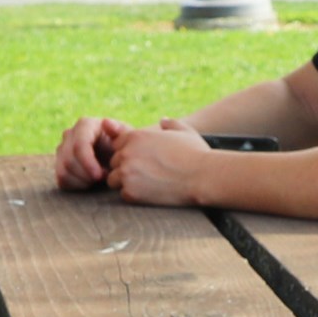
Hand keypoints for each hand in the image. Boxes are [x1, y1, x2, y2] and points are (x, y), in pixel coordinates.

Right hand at [53, 117, 140, 189]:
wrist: (119, 156)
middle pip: (69, 160)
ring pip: (63, 171)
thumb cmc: (124, 146)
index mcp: (85, 125)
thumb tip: (106, 123)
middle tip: (105, 178)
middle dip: (87, 175)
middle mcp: (69, 134)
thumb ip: (119, 131)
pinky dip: (77, 186)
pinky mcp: (60, 164)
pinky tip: (91, 182)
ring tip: (100, 179)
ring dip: (83, 181)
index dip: (87, 163)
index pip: (79, 145)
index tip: (100, 176)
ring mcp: (62, 149)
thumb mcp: (127, 138)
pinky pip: (62, 180)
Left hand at [102, 122, 218, 205]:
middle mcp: (127, 153)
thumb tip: (163, 121)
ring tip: (147, 184)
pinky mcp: (131, 192)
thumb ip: (170, 124)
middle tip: (147, 174)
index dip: (129, 152)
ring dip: (126, 182)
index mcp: (136, 136)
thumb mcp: (184, 130)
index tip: (144, 160)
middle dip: (126, 167)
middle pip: (114, 162)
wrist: (203, 176)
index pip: (117, 144)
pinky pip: (124, 194)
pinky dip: (134, 195)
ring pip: (114, 179)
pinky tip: (151, 193)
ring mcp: (127, 173)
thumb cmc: (196, 153)